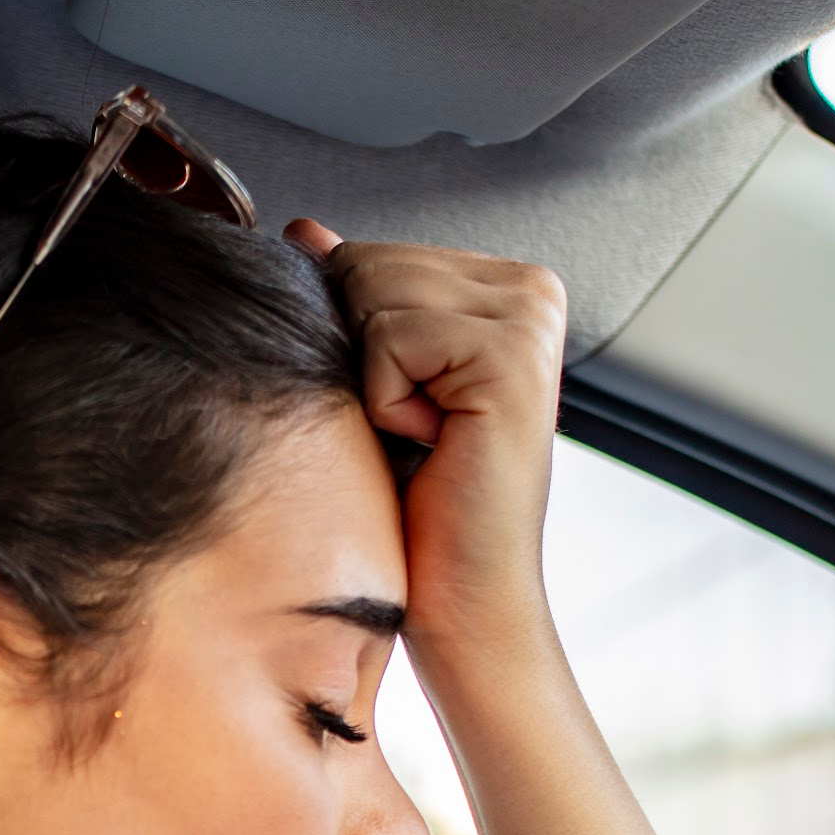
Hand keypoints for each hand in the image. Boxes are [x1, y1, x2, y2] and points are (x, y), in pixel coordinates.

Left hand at [278, 219, 702, 834]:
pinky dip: (384, 398)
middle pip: (365, 263)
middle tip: (409, 434)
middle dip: (357, 358)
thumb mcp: (371, 389)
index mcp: (504, 288)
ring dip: (369, 382)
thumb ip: (351, 304)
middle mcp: (528, 289)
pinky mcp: (513, 353)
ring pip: (372, 291)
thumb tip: (306, 231)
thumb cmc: (415, 511)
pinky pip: (390, 334)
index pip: (368, 255)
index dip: (351, 342)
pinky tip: (429, 444)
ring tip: (419, 440)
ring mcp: (529, 316)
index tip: (399, 414)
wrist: (459, 603)